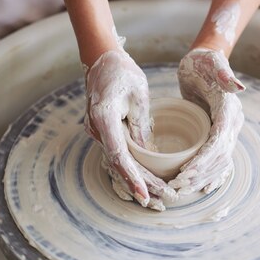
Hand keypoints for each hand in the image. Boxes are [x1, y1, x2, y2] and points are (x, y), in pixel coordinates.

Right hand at [84, 48, 176, 210]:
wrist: (102, 59)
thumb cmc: (122, 72)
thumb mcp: (139, 94)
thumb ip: (141, 124)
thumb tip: (148, 152)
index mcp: (104, 118)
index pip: (119, 155)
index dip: (132, 177)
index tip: (145, 195)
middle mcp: (96, 129)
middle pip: (119, 164)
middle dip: (141, 185)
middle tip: (163, 201)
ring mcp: (98, 132)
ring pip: (119, 162)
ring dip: (138, 180)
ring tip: (159, 197)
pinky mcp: (105, 132)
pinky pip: (119, 155)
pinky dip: (133, 169)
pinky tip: (147, 181)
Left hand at [170, 48, 245, 194]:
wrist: (203, 61)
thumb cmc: (203, 61)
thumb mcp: (211, 62)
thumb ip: (224, 73)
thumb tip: (239, 87)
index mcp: (229, 110)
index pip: (219, 142)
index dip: (203, 160)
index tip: (185, 173)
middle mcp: (232, 123)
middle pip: (220, 157)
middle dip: (200, 175)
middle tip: (177, 187)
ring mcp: (227, 130)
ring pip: (219, 162)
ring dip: (202, 178)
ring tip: (181, 189)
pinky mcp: (218, 133)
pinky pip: (218, 159)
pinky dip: (210, 174)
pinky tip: (200, 187)